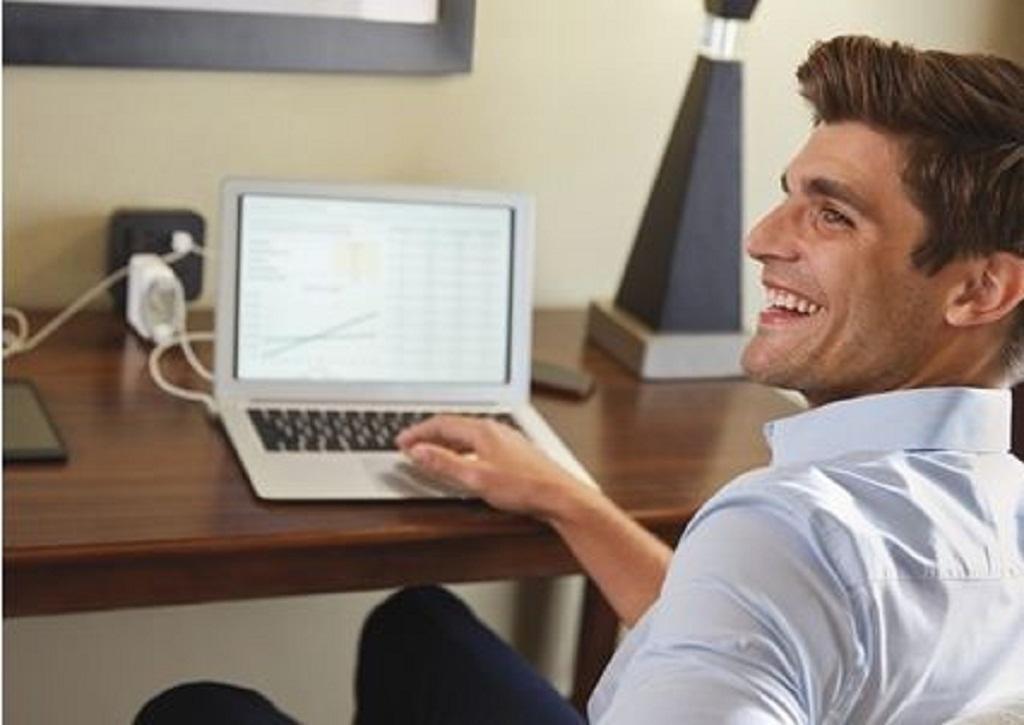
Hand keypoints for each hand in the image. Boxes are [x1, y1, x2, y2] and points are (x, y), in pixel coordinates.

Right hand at [395, 415, 587, 519]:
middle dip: (429, 435)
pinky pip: (479, 443)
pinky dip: (462, 449)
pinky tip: (463, 461)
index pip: (441, 423)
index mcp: (483, 430)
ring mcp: (506, 439)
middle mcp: (495, 429)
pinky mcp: (514, 452)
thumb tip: (419, 451)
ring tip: (431, 452)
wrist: (561, 496)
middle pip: (454, 426)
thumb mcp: (476, 478)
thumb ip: (444, 463)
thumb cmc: (526, 487)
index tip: (402, 442)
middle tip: (411, 445)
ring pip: (467, 434)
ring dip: (445, 441)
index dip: (418, 432)